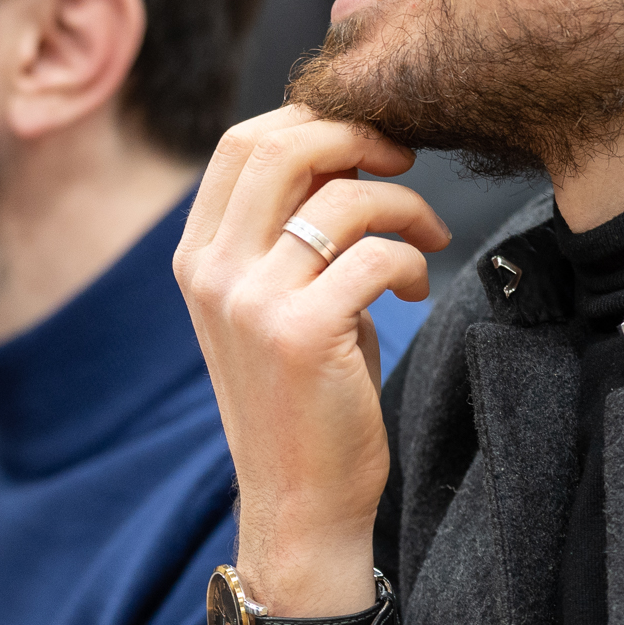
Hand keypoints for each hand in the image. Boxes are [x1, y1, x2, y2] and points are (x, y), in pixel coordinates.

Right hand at [173, 106, 446, 624]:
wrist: (299, 504)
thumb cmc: (304, 399)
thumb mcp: (277, 301)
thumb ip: (292, 228)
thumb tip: (352, 144)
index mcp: (197, 256)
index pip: (244, 141)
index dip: (314, 120)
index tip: (368, 143)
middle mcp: (211, 271)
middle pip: (283, 146)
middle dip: (359, 137)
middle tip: (405, 161)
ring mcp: (249, 301)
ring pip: (342, 197)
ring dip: (404, 205)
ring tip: (427, 238)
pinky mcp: (300, 333)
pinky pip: (376, 254)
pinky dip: (412, 261)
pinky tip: (412, 292)